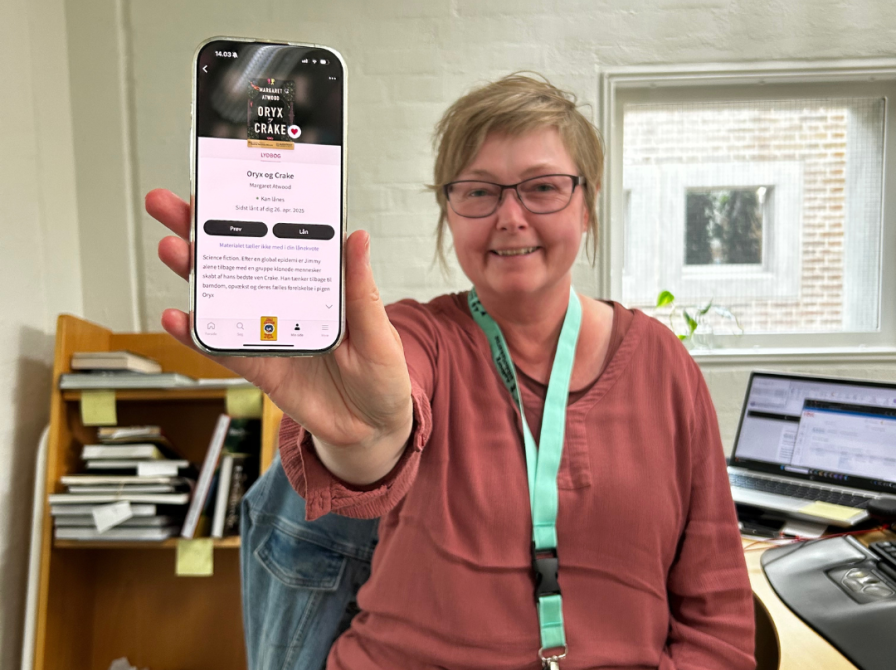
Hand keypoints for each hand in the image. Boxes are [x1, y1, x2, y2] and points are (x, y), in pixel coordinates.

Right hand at [146, 189, 412, 473]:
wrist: (371, 430)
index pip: (280, 239)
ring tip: (172, 248)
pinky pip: (223, 348)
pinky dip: (198, 334)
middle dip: (203, 231)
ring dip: (195, 272)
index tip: (227, 186)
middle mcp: (286, 301)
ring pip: (223, 296)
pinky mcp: (258, 367)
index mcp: (317, 285)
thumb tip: (357, 237)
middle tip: (171, 205)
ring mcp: (267, 332)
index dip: (253, 214)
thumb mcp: (378, 332)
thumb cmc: (382, 376)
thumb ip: (361, 290)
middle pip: (240, 260)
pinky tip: (178, 316)